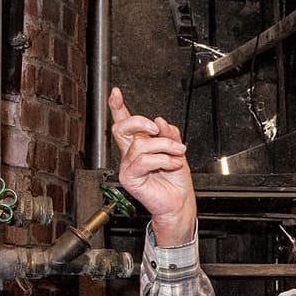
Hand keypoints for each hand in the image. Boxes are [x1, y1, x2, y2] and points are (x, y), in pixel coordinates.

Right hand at [109, 87, 195, 246]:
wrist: (179, 202)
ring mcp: (128, 166)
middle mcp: (131, 154)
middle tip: (157, 128)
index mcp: (139, 145)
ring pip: (140, 144)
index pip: (124, 123)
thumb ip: (169, 134)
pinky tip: (171, 164)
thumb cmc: (176, 181)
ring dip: (164, 145)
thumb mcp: (177, 150)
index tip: (116, 92)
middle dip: (139, 122)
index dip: (118, 107)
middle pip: (122, 128)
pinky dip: (162, 159)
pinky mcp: (130, 178)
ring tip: (178, 154)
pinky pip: (143, 160)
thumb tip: (160, 121)